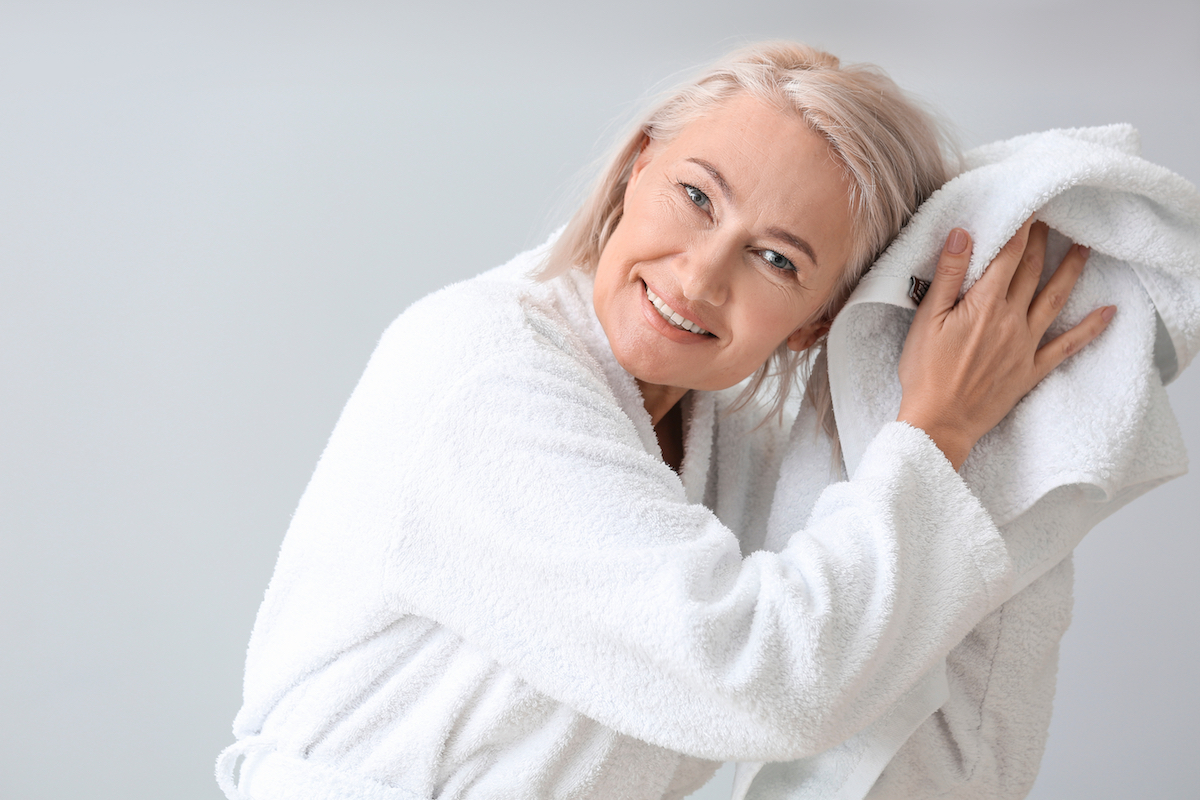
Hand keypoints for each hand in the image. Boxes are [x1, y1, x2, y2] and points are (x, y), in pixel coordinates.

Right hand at [896, 219, 1114, 469]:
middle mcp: (1011, 320)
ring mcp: (1025, 345)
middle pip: (1032, 272)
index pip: (1008, 257)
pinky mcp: (1031, 369)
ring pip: (1055, 299)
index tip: (1029, 209)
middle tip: (1052, 220)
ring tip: (1085, 248)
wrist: (940, 422)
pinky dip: (1090, 328)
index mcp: (984, 305)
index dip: (1019, 230)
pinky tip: (1108, 313)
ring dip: (1072, 271)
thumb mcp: (926, 319)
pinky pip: (1067, 345)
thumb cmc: (925, 372)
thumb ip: (948, 275)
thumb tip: (965, 234)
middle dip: (1041, 242)